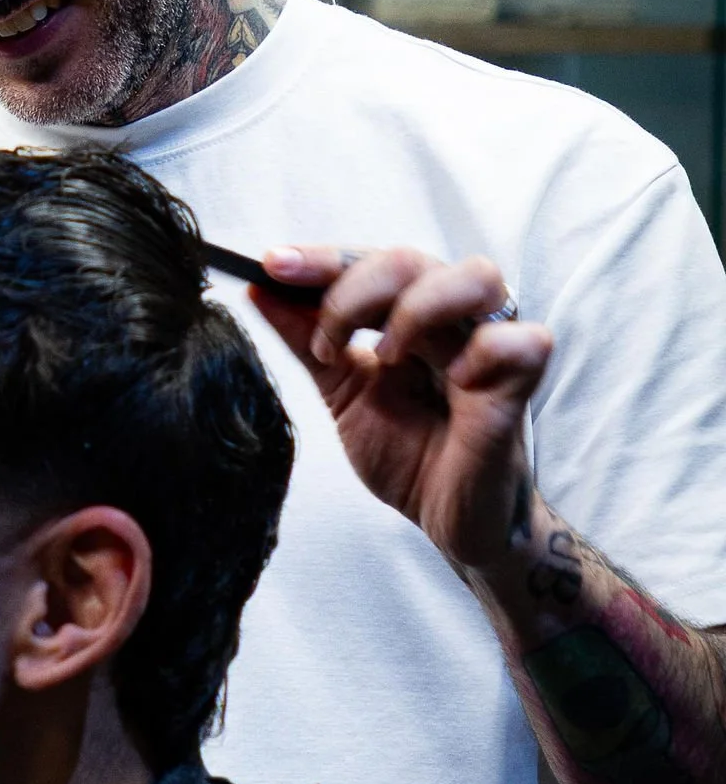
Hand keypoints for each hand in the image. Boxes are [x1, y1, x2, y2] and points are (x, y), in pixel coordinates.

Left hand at [249, 246, 552, 577]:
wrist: (450, 523)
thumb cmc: (410, 454)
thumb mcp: (343, 394)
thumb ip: (306, 342)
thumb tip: (257, 290)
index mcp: (409, 314)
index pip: (368, 262)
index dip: (321, 260)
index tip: (270, 266)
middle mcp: (451, 320)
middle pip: (412, 260)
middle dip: (353, 290)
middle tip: (325, 340)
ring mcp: (489, 349)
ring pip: (476, 277)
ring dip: (417, 307)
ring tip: (386, 356)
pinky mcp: (520, 387)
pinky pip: (525, 340)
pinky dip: (484, 351)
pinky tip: (456, 380)